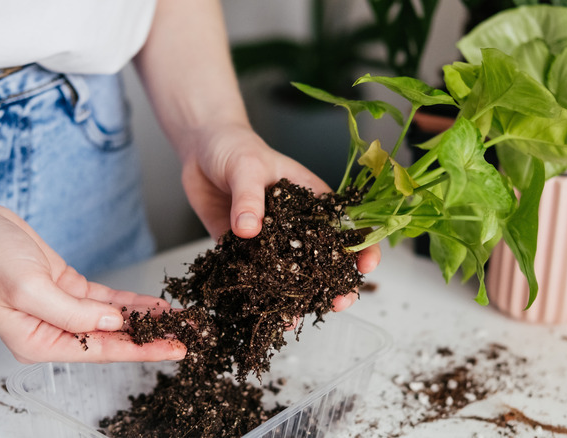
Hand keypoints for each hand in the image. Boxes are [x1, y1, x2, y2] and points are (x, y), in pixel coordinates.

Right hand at [0, 202, 184, 362]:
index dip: (142, 351)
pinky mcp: (68, 289)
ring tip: (177, 319)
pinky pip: (106, 300)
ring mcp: (62, 310)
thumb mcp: (29, 289)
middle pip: (113, 339)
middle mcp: (52, 330)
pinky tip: (154, 304)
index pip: (102, 352)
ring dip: (145, 319)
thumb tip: (113, 325)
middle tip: (186, 335)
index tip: (173, 350)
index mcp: (38, 342)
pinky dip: (130, 301)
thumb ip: (73, 313)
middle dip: (151, 337)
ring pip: (113, 319)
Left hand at [180, 122, 380, 311]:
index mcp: (311, 200)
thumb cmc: (234, 147)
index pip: (346, 226)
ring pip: (291, 276)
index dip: (362, 247)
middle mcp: (296, 226)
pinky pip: (254, 278)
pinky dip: (259, 297)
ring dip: (296, 298)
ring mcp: (271, 241)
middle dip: (335, 284)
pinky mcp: (242, 251)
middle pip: (324, 260)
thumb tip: (249, 230)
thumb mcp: (247, 167)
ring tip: (295, 318)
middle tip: (338, 303)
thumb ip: (250, 198)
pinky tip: (262, 313)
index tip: (366, 266)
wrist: (200, 149)